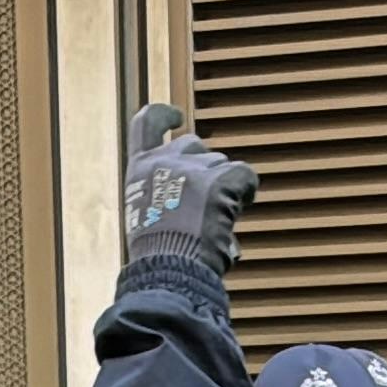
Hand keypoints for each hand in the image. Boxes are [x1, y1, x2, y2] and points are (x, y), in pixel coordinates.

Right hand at [121, 104, 258, 271]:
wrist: (170, 272)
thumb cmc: (161, 257)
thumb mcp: (148, 216)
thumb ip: (165, 193)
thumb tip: (200, 191)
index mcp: (140, 170)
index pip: (147, 124)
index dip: (163, 115)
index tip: (177, 115)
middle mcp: (163, 161)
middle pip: (194, 144)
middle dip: (205, 166)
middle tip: (208, 199)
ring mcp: (191, 169)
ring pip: (221, 164)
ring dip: (223, 189)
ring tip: (216, 220)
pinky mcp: (217, 182)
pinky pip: (245, 175)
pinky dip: (246, 191)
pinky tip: (240, 209)